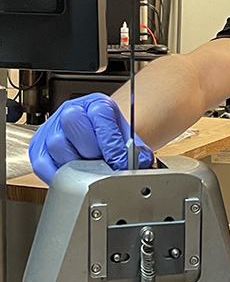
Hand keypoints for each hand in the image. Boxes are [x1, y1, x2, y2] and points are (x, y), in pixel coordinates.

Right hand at [29, 93, 153, 183]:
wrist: (97, 140)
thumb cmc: (110, 138)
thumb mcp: (127, 139)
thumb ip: (136, 150)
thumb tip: (139, 164)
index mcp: (96, 104)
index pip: (99, 114)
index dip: (111, 142)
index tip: (120, 162)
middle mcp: (71, 111)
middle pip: (73, 122)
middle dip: (91, 149)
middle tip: (103, 166)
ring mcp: (52, 129)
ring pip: (57, 143)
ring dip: (75, 164)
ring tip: (89, 172)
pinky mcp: (38, 149)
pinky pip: (42, 164)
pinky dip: (57, 175)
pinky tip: (72, 178)